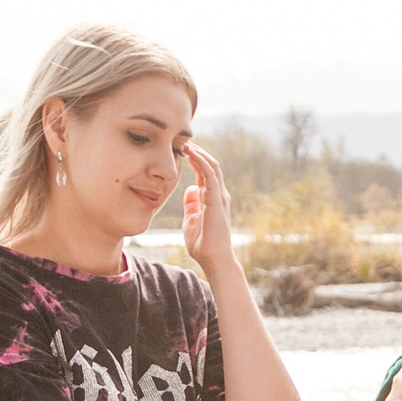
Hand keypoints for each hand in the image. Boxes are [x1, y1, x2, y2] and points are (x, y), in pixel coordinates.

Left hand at [181, 144, 237, 280]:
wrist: (214, 259)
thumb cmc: (203, 244)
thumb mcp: (192, 220)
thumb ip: (192, 204)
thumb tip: (190, 189)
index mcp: (213, 199)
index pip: (206, 174)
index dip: (196, 161)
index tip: (182, 151)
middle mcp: (219, 195)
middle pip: (211, 166)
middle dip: (199, 153)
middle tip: (184, 141)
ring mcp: (219, 197)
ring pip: (212, 167)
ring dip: (199, 154)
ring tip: (186, 143)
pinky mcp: (216, 200)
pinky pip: (209, 175)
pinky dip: (201, 162)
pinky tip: (191, 154)